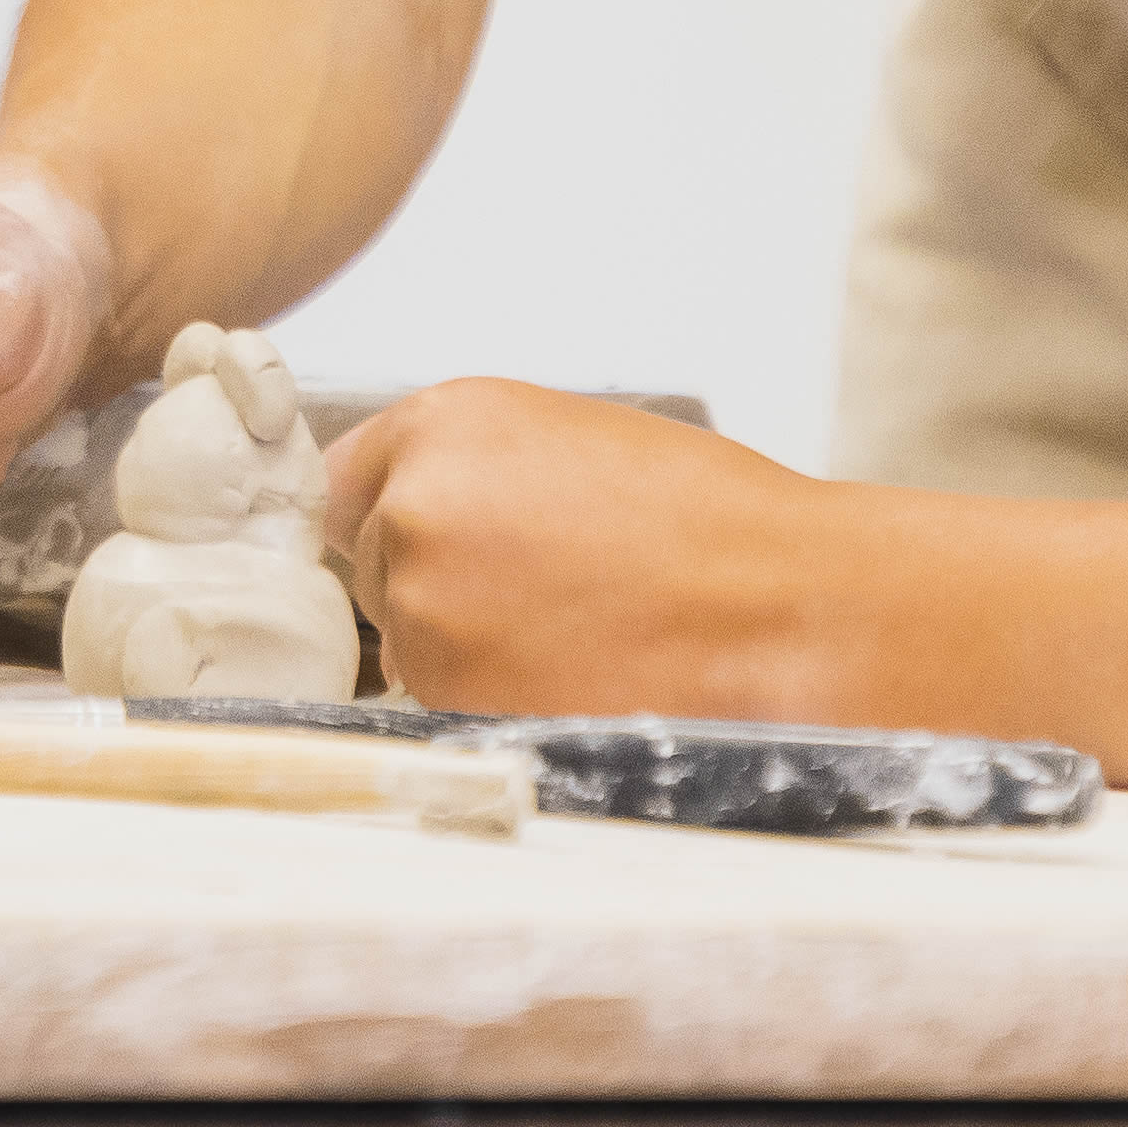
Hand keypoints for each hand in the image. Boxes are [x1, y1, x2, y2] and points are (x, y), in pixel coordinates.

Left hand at [320, 379, 842, 717]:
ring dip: (459, 649)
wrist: (780, 609)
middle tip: (533, 595)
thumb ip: (475, 465)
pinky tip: (566, 678)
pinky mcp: (454, 700)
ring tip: (566, 638)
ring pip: (406, 642)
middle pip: (375, 563)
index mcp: (445, 423)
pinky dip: (487, 702)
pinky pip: (440, 705)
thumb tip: (417, 506)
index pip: (347, 481)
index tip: (434, 543)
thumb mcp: (572, 439)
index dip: (394, 517)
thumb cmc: (705, 523)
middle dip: (432, 582)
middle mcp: (416, 508)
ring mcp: (427, 611)